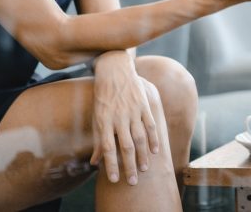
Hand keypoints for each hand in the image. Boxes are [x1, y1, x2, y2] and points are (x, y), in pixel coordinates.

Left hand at [89, 51, 159, 184]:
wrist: (114, 71)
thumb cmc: (103, 97)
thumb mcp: (96, 117)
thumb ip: (98, 140)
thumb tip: (95, 162)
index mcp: (104, 121)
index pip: (108, 148)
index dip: (111, 165)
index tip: (114, 180)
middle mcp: (119, 117)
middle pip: (126, 146)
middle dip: (129, 166)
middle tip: (132, 181)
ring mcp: (132, 110)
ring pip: (140, 138)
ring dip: (142, 155)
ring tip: (144, 169)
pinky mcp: (143, 104)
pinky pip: (150, 124)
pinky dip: (153, 138)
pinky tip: (155, 151)